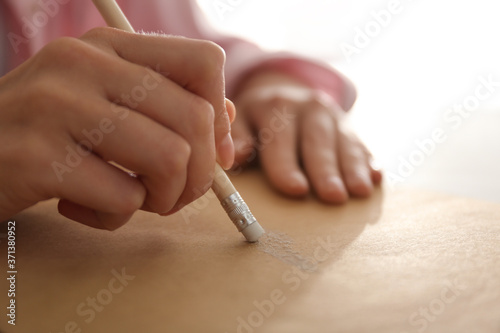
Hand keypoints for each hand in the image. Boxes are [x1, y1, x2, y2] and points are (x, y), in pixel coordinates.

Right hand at [0, 27, 234, 228]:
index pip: (204, 63)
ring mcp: (58, 107)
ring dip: (163, 198)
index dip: (219, 116)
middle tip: (172, 194)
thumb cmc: (45, 133)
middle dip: (199, 175)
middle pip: (196, 120)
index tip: (211, 152)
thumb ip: (165, 105)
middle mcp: (85, 64)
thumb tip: (225, 121)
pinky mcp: (39, 157)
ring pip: (171, 158)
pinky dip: (114, 217)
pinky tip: (81, 207)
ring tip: (131, 201)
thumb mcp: (103, 103)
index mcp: (108, 46)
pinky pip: (122, 197)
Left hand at [231, 71, 380, 202]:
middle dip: (325, 170)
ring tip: (359, 192)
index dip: (287, 165)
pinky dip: (369, 161)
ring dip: (353, 168)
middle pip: (317, 140)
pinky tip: (376, 178)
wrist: (285, 93)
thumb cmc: (257, 119)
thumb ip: (236, 136)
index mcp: (276, 106)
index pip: (280, 138)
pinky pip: (362, 143)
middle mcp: (308, 106)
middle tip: (333, 197)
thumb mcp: (242, 120)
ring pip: (344, 142)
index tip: (295, 189)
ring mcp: (332, 115)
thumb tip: (236, 155)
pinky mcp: (349, 126)